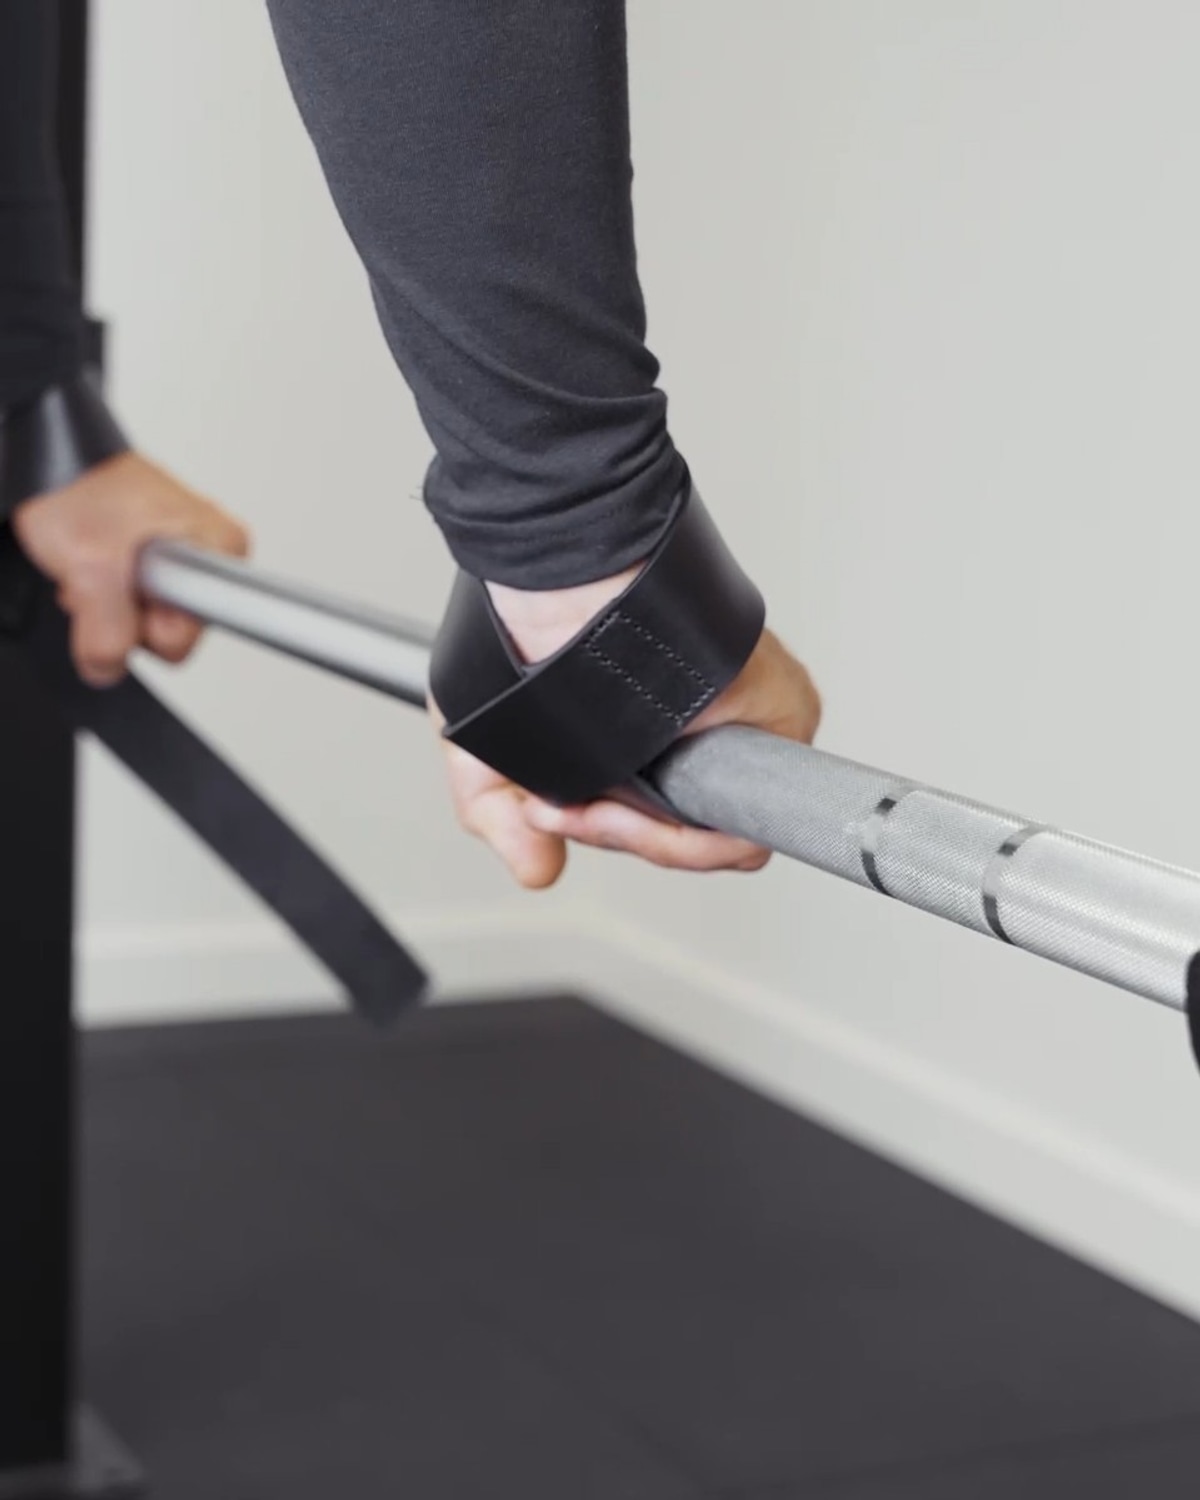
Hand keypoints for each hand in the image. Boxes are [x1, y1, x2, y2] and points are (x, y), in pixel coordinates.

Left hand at [12, 450, 249, 685]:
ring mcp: (187, 558)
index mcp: (220, 548)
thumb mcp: (90, 564)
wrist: (54, 465)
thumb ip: (106, 630)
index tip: (127, 596)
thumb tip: (109, 667)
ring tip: (97, 567)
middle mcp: (212, 552)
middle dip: (129, 616)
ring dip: (114, 607)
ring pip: (152, 623)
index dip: (149, 627)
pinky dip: (111, 596)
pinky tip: (101, 569)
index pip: (194, 633)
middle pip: (174, 634)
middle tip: (103, 578)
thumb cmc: (78, 489)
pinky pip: (141, 607)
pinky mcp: (163, 562)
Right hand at [432, 568, 819, 888]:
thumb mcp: (487, 746)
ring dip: (638, 838)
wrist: (560, 582)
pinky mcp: (778, 720)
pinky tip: (629, 810)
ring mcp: (745, 730)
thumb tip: (538, 872)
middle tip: (552, 813)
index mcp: (659, 735)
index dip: (604, 832)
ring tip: (582, 808)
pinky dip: (683, 835)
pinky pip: (742, 823)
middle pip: (681, 835)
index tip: (546, 817)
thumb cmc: (526, 633)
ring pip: (710, 836)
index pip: (660, 822)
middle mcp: (705, 732)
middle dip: (611, 835)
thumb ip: (500, 817)